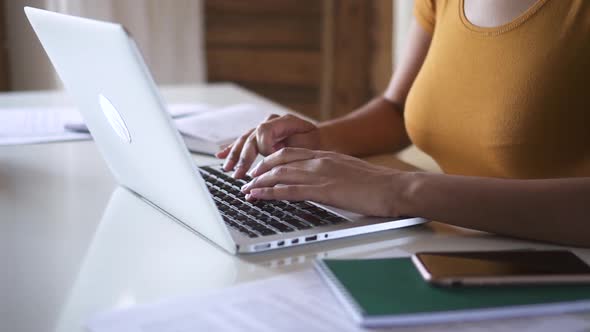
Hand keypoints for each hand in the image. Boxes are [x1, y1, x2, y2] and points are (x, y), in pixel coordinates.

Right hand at [215, 114, 319, 177]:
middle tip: (239, 174)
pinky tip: (220, 154)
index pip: (264, 131)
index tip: (268, 162)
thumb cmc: (318, 145)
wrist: (322, 140)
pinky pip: (244, 141)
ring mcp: (265, 128)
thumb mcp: (310, 148)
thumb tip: (272, 161)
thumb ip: (291, 151)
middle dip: (244, 157)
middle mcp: (272, 122)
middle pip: (251, 137)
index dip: (264, 147)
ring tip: (227, 168)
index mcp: (285, 121)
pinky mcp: (260, 136)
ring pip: (245, 140)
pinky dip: (232, 148)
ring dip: (235, 155)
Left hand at [240, 148, 410, 216]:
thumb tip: (325, 181)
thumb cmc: (379, 185)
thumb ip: (334, 172)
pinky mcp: (324, 190)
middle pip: (279, 160)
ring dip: (259, 182)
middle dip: (260, 169)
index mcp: (327, 156)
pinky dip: (269, 192)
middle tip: (248, 179)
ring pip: (280, 173)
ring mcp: (321, 174)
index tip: (260, 169)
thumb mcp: (351, 172)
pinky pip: (289, 190)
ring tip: (246, 190)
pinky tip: (258, 196)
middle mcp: (320, 160)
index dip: (271, 160)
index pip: (290, 153)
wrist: (395, 188)